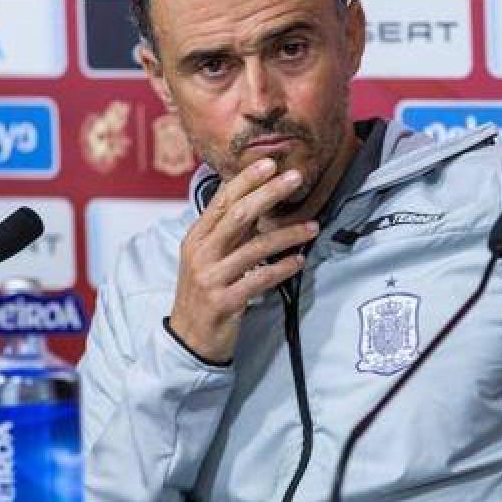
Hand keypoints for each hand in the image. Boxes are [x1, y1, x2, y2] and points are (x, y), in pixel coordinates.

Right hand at [168, 158, 318, 362]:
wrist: (188, 338)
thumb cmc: (204, 292)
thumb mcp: (208, 258)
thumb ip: (227, 232)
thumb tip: (255, 200)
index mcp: (196, 237)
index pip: (223, 200)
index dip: (247, 180)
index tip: (270, 163)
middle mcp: (201, 253)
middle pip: (239, 215)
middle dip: (269, 194)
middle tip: (295, 178)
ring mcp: (210, 278)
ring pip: (255, 247)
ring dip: (287, 234)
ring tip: (312, 228)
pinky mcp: (224, 301)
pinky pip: (259, 279)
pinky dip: (282, 268)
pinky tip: (299, 261)